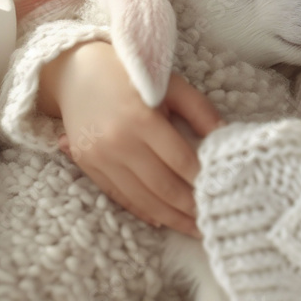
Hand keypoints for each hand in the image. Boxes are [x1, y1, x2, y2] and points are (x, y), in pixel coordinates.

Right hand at [42, 41, 225, 236]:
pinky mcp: (88, 166)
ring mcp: (100, 157)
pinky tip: (164, 220)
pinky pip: (120, 196)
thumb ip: (199, 110)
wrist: (76, 71)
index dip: (202, 179)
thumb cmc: (130, 74)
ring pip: (142, 198)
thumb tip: (224, 136)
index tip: (222, 191)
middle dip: (190, 206)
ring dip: (171, 217)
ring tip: (195, 228)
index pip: (180, 160)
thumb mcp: (170, 84)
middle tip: (213, 217)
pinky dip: (143, 211)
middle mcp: (118, 142)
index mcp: (141, 118)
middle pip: (162, 186)